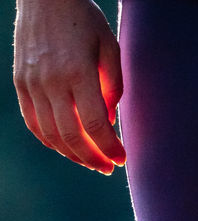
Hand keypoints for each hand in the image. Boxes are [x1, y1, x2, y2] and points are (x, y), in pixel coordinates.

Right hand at [13, 0, 124, 174]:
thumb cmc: (84, 20)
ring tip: (91, 161)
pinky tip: (66, 148)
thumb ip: (113, 87)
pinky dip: (51, 141)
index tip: (122, 159)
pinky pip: (34, 123)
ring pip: (52, 135)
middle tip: (108, 167)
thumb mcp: (109, 47)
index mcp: (78, 71)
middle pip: (72, 137)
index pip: (96, 125)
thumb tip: (108, 123)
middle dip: (94, 159)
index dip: (110, 148)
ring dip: (73, 155)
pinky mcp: (21, 83)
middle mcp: (52, 80)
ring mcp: (32, 83)